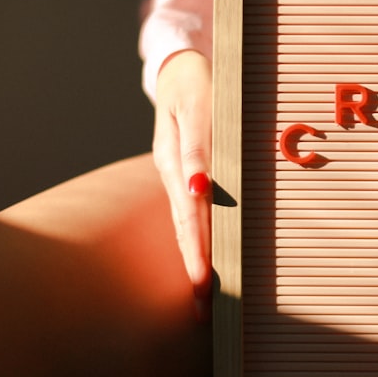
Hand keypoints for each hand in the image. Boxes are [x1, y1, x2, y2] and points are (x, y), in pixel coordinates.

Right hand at [152, 49, 212, 320]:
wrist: (182, 68)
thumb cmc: (202, 81)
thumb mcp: (201, 103)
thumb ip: (199, 145)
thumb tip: (197, 188)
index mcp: (176, 156)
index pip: (190, 212)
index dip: (197, 248)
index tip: (205, 282)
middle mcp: (173, 170)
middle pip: (185, 226)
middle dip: (195, 267)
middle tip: (204, 308)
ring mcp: (175, 172)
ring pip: (186, 223)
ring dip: (195, 258)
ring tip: (203, 298)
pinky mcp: (183, 173)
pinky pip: (188, 211)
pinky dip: (195, 238)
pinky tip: (202, 262)